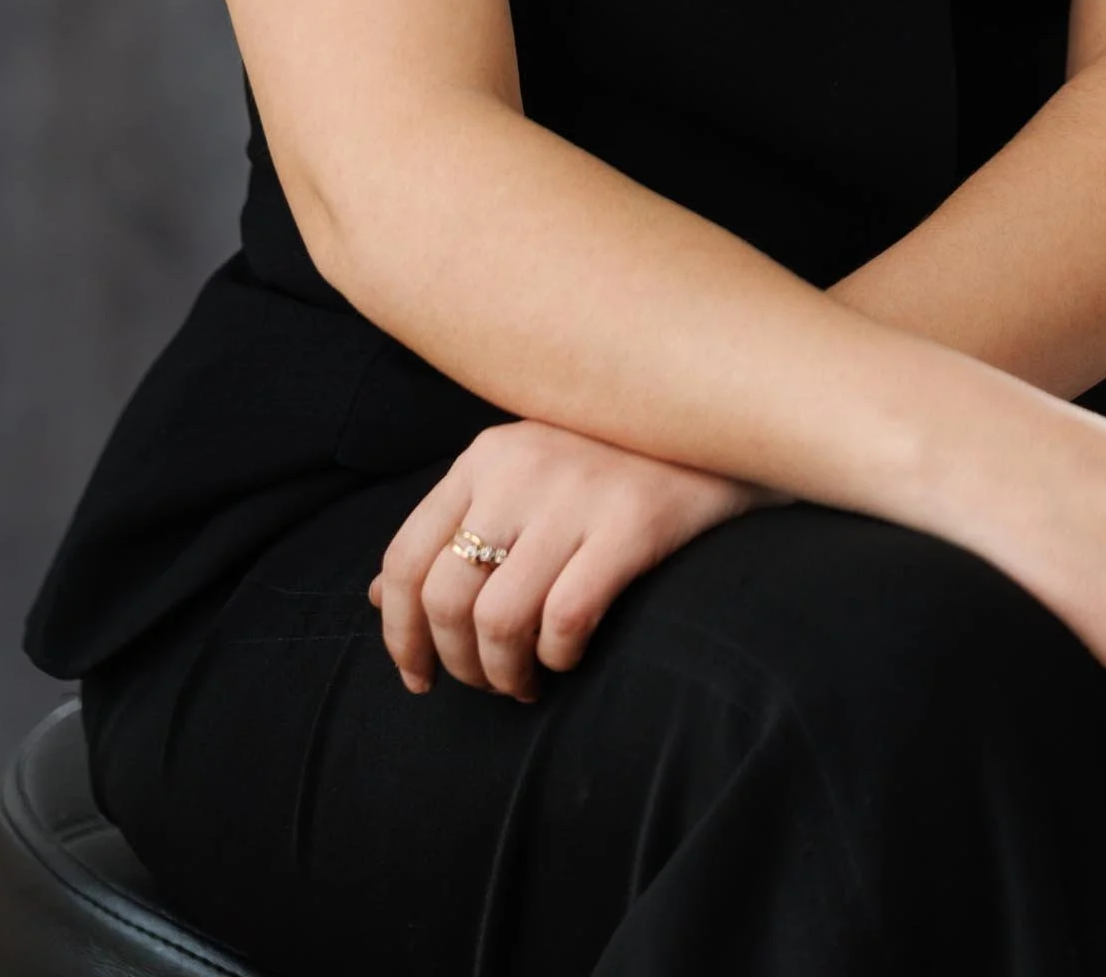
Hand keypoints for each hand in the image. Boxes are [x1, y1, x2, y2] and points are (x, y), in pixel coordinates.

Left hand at [368, 418, 789, 701]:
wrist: (725, 421)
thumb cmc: (616, 460)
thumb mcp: (523, 477)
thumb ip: (456, 526)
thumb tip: (380, 595)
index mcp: (484, 456)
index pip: (404, 557)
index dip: (399, 633)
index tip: (418, 676)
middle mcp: (519, 468)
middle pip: (445, 598)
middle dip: (458, 665)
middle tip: (490, 685)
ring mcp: (576, 493)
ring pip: (499, 621)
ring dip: (506, 675)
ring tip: (529, 682)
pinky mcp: (633, 523)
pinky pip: (566, 618)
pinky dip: (559, 656)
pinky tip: (572, 655)